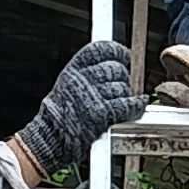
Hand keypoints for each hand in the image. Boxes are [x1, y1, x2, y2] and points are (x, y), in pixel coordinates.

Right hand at [15, 40, 147, 182]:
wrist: (50, 138)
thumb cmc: (59, 115)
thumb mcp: (67, 85)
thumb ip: (86, 73)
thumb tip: (112, 64)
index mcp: (72, 70)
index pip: (99, 50)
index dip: (116, 51)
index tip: (124, 55)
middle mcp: (81, 80)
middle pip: (114, 68)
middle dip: (121, 77)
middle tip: (120, 85)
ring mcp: (92, 97)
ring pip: (122, 87)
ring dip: (124, 95)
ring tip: (117, 102)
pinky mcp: (102, 114)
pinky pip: (127, 104)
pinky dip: (136, 105)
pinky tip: (138, 105)